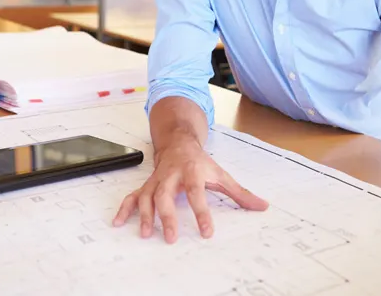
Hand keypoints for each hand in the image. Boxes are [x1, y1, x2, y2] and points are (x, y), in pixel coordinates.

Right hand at [112, 137, 268, 242]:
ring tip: (145, 233)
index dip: (202, 213)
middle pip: (166, 195)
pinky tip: (119, 222)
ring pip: (147, 196)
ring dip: (144, 215)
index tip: (206, 232)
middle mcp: (172, 176)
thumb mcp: (222, 174)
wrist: (179, 143)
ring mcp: (157, 180)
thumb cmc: (201, 163)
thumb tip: (262, 206)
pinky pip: (132, 196)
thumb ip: (240, 193)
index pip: (197, 193)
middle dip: (167, 216)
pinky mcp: (147, 185)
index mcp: (193, 172)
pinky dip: (124, 208)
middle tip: (170, 237)